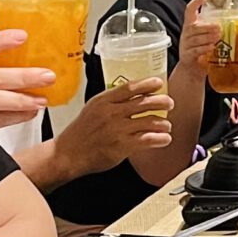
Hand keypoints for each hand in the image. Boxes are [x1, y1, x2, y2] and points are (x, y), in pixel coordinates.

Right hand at [57, 77, 171, 174]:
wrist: (68, 154)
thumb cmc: (80, 132)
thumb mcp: (92, 109)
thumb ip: (110, 102)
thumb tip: (132, 95)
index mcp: (103, 101)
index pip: (129, 88)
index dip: (146, 84)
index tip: (159, 83)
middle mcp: (111, 113)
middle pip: (143, 103)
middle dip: (161, 102)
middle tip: (169, 103)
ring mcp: (117, 129)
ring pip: (148, 121)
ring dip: (163, 123)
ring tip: (167, 125)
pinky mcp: (122, 146)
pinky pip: (147, 139)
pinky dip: (160, 139)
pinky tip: (165, 139)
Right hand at [177, 0, 219, 73]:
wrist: (191, 69)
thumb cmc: (202, 49)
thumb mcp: (206, 36)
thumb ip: (215, 29)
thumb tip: (236, 21)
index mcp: (190, 25)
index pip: (189, 10)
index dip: (196, 2)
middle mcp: (186, 34)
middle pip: (194, 26)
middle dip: (207, 26)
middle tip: (219, 27)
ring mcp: (185, 45)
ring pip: (195, 39)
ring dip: (208, 38)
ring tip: (218, 38)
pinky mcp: (187, 56)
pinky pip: (195, 51)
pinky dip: (204, 49)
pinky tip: (211, 48)